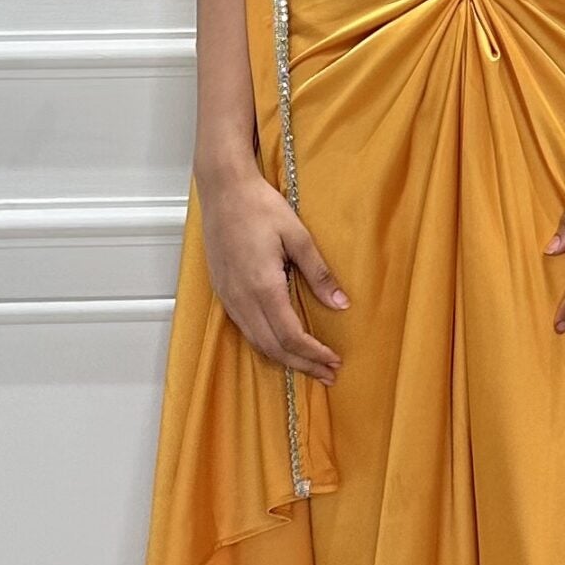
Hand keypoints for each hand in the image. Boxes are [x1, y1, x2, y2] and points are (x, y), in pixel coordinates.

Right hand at [197, 158, 347, 381]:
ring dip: (284, 359)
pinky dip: (266, 345)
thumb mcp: (298, 236)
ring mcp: (229, 297)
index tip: (334, 362)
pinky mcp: (223, 292)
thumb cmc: (259, 207)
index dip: (314, 354)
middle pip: (274, 347)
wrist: (223, 190)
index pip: (291, 336)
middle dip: (302, 364)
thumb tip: (341, 304)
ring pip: (257, 342)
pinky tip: (281, 346)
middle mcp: (242, 298)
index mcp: (263, 286)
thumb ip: (319, 274)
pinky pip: (245, 329)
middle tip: (328, 374)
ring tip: (309, 366)